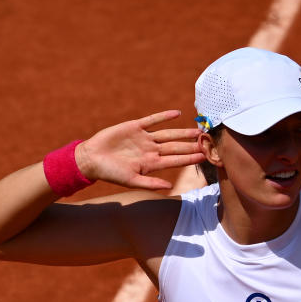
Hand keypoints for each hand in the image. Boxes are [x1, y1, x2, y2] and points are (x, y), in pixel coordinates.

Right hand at [75, 110, 204, 189]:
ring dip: (182, 132)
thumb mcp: (131, 181)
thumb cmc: (110, 173)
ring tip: (197, 131)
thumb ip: (150, 183)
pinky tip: (177, 113)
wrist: (92, 159)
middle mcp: (151, 150)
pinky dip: (164, 116)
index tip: (205, 156)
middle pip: (176, 146)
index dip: (190, 158)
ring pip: (168, 134)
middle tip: (208, 142)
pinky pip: (152, 120)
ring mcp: (144, 138)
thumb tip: (170, 187)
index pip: (176, 160)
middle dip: (191, 145)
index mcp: (152, 163)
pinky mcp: (135, 127)